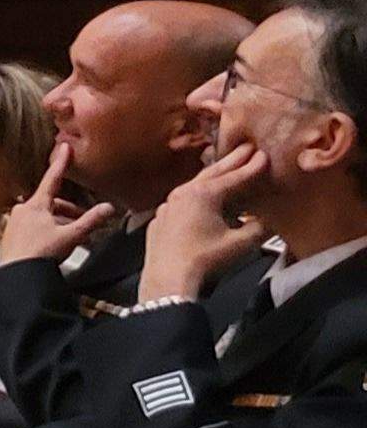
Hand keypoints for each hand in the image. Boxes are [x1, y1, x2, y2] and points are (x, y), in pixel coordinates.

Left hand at [0, 140, 120, 266]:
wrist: (15, 275)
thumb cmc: (38, 255)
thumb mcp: (71, 236)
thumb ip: (91, 221)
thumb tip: (108, 209)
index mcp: (35, 205)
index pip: (52, 178)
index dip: (61, 163)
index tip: (63, 147)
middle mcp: (22, 210)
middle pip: (52, 203)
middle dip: (70, 211)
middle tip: (86, 220)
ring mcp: (16, 222)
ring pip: (45, 216)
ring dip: (62, 223)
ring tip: (76, 238)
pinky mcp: (13, 235)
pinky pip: (35, 227)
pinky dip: (50, 231)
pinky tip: (59, 245)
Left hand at [142, 141, 272, 300]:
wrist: (168, 278)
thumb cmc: (203, 260)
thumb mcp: (240, 244)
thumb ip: (258, 229)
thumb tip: (267, 222)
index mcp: (202, 195)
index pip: (233, 178)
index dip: (251, 168)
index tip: (263, 156)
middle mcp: (182, 195)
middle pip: (212, 174)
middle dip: (232, 161)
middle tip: (247, 149)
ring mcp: (168, 207)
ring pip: (194, 186)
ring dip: (213, 177)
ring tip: (227, 169)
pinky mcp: (161, 220)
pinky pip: (182, 202)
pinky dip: (196, 197)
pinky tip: (202, 200)